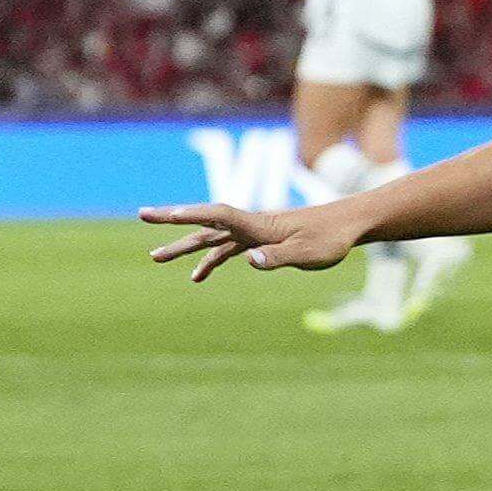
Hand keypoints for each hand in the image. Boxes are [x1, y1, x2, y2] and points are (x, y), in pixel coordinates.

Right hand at [138, 200, 359, 280]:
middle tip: (142, 214)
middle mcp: (251, 225)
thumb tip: (251, 260)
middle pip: (206, 221)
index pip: (220, 215)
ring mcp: (254, 232)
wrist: (349, 225)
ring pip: (211, 237)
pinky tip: (197, 277)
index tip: (169, 213)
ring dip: (184, 245)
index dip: (194, 213)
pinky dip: (209, 260)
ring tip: (155, 256)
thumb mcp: (309, 254)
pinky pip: (227, 249)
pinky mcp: (260, 241)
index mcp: (260, 225)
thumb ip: (279, 257)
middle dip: (173, 219)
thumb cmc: (331, 238)